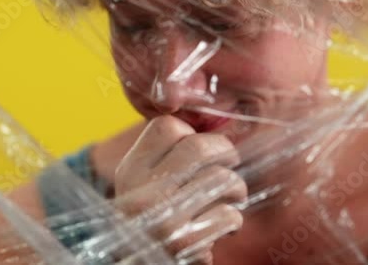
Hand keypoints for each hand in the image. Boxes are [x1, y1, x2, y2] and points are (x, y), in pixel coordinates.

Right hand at [114, 116, 246, 263]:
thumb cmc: (149, 220)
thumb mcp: (140, 183)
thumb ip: (163, 155)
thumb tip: (208, 123)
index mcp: (131, 171)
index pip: (167, 126)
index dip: (191, 132)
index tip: (201, 149)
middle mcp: (144, 192)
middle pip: (200, 147)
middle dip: (226, 152)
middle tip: (231, 161)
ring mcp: (166, 218)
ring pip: (223, 179)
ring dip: (236, 188)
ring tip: (231, 198)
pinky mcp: (188, 243)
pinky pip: (230, 215)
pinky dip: (233, 220)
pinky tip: (223, 227)